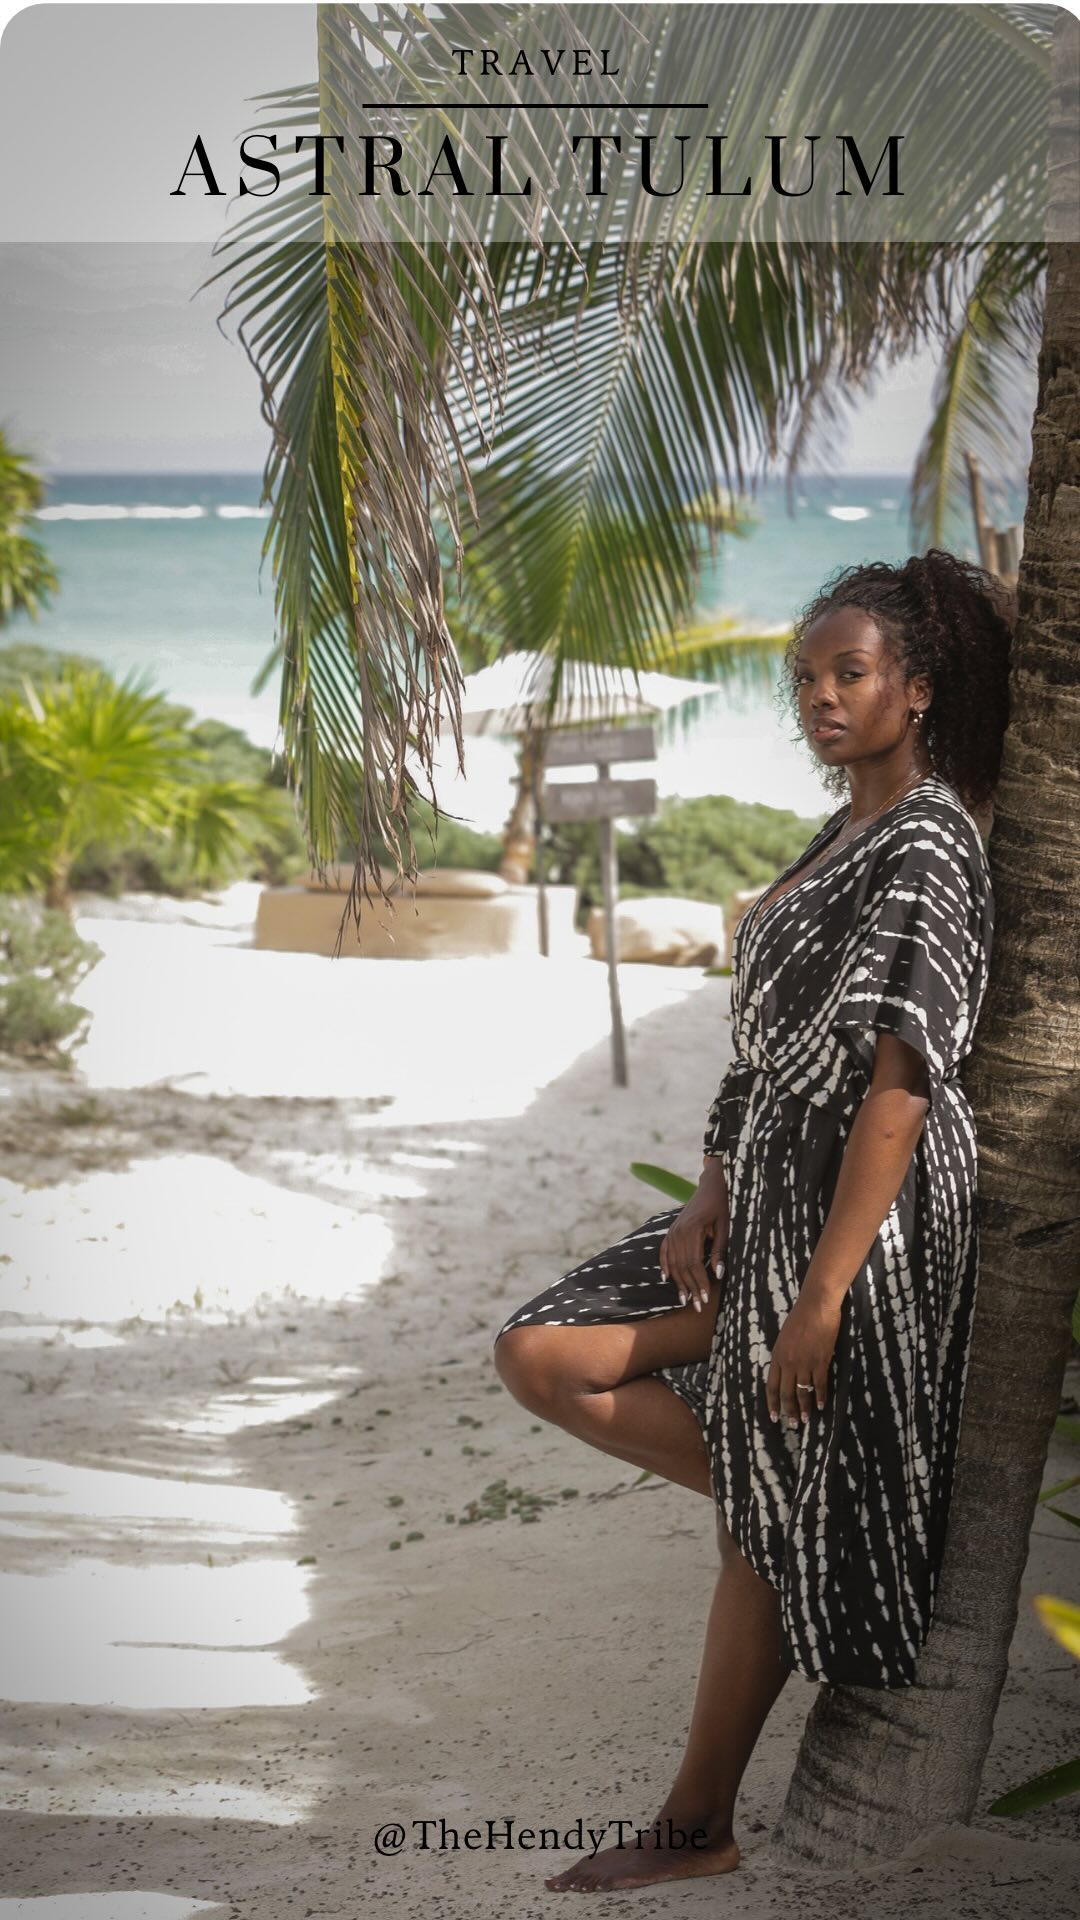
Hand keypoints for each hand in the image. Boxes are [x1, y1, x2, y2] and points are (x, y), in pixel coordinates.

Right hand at [658, 1174, 728, 1313]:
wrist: (713, 1184)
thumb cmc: (722, 1204)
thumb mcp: (726, 1227)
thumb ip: (720, 1250)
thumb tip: (717, 1275)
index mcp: (692, 1229)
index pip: (693, 1264)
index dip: (699, 1282)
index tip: (705, 1299)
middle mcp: (678, 1231)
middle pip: (682, 1266)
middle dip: (690, 1288)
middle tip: (698, 1306)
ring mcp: (673, 1230)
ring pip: (673, 1262)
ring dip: (679, 1282)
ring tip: (685, 1299)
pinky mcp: (672, 1230)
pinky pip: (664, 1251)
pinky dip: (665, 1265)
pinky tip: (666, 1278)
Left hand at [765, 1290, 841, 1426]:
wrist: (816, 1306)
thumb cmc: (800, 1317)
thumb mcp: (785, 1337)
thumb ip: (784, 1355)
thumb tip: (786, 1371)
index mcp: (777, 1356)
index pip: (771, 1385)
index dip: (772, 1403)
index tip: (773, 1416)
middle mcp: (788, 1362)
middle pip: (786, 1393)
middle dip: (788, 1411)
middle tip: (791, 1425)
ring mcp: (804, 1363)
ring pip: (802, 1392)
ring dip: (804, 1408)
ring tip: (805, 1420)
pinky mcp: (820, 1361)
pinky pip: (819, 1384)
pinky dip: (820, 1397)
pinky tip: (820, 1406)